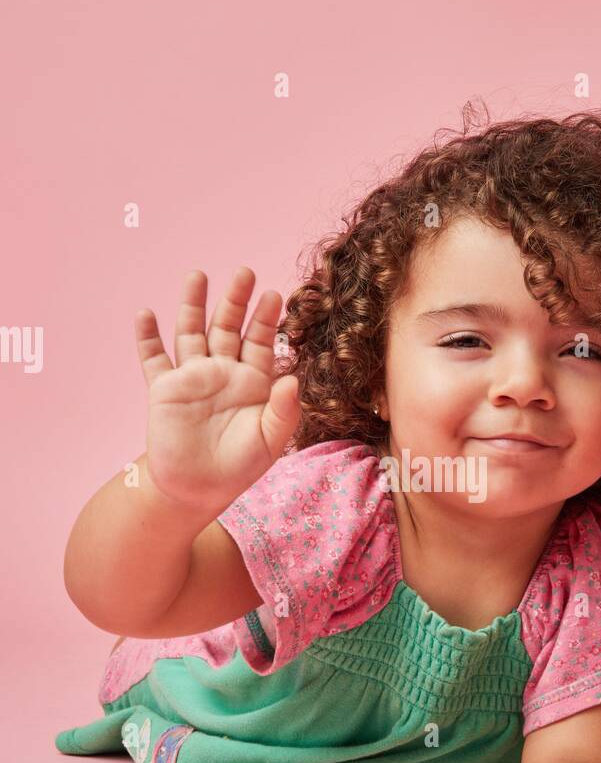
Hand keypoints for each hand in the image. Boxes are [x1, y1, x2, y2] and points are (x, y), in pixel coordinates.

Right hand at [135, 267, 300, 514]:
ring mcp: (192, 377)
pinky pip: (154, 359)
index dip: (266, 319)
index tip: (274, 295)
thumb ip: (283, 410)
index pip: (260, 341)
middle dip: (234, 300)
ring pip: (191, 333)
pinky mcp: (164, 389)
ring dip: (193, 305)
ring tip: (197, 275)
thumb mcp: (270, 441)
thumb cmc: (240, 467)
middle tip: (244, 273)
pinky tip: (145, 314)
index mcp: (252, 381)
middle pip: (227, 327)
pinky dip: (147, 338)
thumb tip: (293, 379)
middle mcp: (222, 371)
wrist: (198, 490)